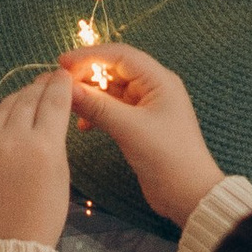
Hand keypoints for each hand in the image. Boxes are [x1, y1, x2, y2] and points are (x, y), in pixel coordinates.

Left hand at [0, 72, 77, 245]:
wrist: (8, 243)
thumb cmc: (44, 215)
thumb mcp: (61, 175)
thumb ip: (56, 139)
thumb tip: (53, 113)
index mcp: (43, 146)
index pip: (54, 101)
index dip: (61, 84)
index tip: (64, 75)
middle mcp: (13, 139)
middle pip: (29, 98)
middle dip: (41, 85)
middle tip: (50, 79)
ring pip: (6, 105)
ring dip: (20, 95)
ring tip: (31, 93)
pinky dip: (0, 111)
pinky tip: (8, 110)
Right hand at [59, 43, 221, 227]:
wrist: (189, 196)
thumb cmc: (167, 158)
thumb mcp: (130, 130)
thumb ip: (97, 106)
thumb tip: (66, 89)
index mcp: (159, 80)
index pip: (120, 55)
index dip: (89, 56)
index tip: (62, 64)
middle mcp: (154, 87)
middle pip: (114, 70)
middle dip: (87, 76)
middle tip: (61, 87)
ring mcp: (147, 106)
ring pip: (111, 90)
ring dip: (90, 95)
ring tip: (69, 106)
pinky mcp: (140, 124)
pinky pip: (113, 108)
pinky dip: (97, 112)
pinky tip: (84, 126)